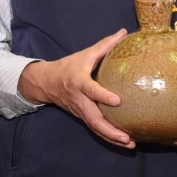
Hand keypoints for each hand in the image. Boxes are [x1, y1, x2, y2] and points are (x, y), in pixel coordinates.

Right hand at [20, 30, 135, 147]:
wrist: (46, 82)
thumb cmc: (69, 66)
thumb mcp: (85, 54)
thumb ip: (105, 45)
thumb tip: (124, 32)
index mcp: (79, 82)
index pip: (91, 90)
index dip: (103, 96)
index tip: (118, 101)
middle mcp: (79, 100)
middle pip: (93, 118)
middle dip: (110, 130)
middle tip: (127, 137)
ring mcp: (80, 111)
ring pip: (95, 128)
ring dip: (112, 138)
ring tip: (130, 144)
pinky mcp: (82, 117)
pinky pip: (96, 130)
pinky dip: (109, 137)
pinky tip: (125, 142)